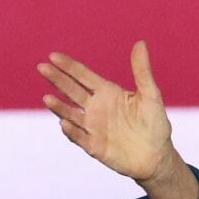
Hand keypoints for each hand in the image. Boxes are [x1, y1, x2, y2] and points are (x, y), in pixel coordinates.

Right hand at [38, 41, 174, 183]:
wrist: (157, 155)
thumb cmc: (155, 123)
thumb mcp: (150, 95)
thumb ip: (142, 71)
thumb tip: (140, 43)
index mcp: (108, 93)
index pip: (84, 76)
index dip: (69, 67)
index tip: (53, 56)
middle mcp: (96, 108)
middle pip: (72, 91)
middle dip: (57, 80)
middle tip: (42, 67)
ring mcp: (93, 127)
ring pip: (70, 114)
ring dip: (59, 107)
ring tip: (48, 98)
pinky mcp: (94, 146)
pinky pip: (79, 137)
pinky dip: (72, 131)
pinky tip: (65, 123)